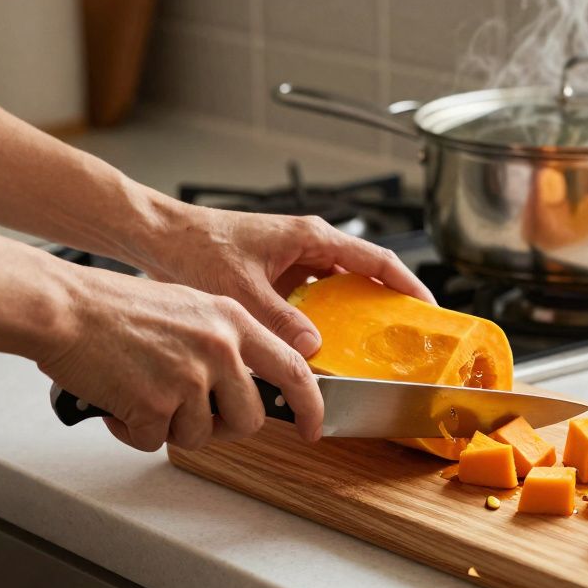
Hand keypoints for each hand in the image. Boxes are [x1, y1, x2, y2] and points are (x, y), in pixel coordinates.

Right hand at [38, 266, 323, 450]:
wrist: (64, 307)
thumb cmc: (114, 308)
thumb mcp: (190, 308)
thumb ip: (225, 341)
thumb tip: (246, 383)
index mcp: (234, 320)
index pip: (294, 369)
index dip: (310, 406)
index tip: (313, 428)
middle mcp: (220, 347)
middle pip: (250, 418)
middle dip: (223, 427)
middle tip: (190, 414)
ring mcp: (190, 376)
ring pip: (202, 435)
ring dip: (171, 427)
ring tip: (143, 394)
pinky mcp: (156, 402)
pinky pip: (156, 441)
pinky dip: (134, 431)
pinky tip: (119, 403)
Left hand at [141, 205, 433, 357]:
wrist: (158, 238)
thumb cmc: (195, 246)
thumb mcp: (241, 289)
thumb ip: (280, 319)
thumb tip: (315, 348)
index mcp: (311, 237)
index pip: (377, 261)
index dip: (407, 286)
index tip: (429, 311)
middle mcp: (309, 245)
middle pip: (364, 276)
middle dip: (387, 306)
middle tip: (404, 339)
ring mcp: (295, 260)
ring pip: (340, 291)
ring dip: (353, 318)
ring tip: (368, 351)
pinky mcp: (279, 275)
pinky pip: (314, 301)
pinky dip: (324, 323)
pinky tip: (322, 350)